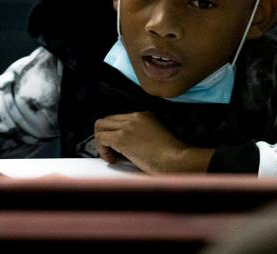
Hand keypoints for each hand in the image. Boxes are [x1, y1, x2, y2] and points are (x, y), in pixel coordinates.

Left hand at [93, 112, 212, 173]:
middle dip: (105, 135)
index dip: (115, 133)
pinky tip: (112, 160)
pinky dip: (102, 150)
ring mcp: (127, 126)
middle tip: (111, 151)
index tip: (118, 147)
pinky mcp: (122, 138)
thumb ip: (141, 136)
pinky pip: (100, 138)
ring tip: (111, 156)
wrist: (177, 161)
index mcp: (144, 116)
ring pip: (100, 126)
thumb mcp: (156, 139)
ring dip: (101, 142)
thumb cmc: (172, 157)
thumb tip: (125, 148)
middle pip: (107, 120)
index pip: (119, 119)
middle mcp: (134, 117)